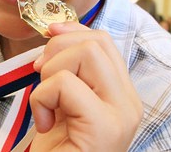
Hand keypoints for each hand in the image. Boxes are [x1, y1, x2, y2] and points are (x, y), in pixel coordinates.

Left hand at [29, 22, 141, 150]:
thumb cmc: (57, 147)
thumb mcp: (62, 99)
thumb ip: (67, 67)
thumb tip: (55, 30)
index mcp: (120, 93)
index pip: (103, 41)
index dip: (72, 31)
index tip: (48, 37)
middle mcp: (129, 102)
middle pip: (96, 42)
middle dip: (57, 51)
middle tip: (42, 80)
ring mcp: (121, 114)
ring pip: (84, 54)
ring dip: (49, 74)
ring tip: (47, 105)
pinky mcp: (105, 127)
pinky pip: (64, 84)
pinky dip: (41, 98)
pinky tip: (44, 124)